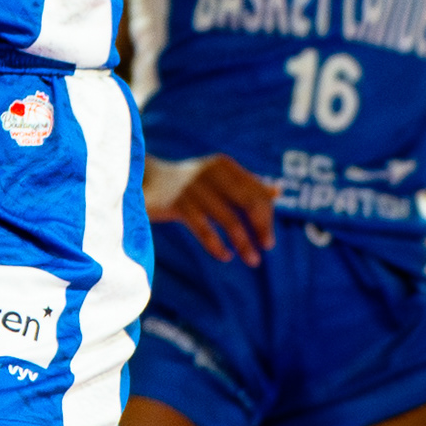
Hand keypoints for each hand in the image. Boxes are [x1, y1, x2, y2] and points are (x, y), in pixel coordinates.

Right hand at [150, 155, 273, 263]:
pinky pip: (204, 229)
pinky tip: (225, 256)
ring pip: (228, 219)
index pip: (255, 191)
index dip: (266, 215)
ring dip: (243, 242)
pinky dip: (217, 246)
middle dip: (261, 226)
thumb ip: (247, 184)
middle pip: (247, 201)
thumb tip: (278, 192)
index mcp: (223, 165)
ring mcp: (194, 188)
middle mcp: (210, 172)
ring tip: (253, 260)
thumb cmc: (191, 183)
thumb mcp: (218, 178)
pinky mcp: (178, 204)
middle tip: (267, 247)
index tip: (268, 239)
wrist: (148, 181)